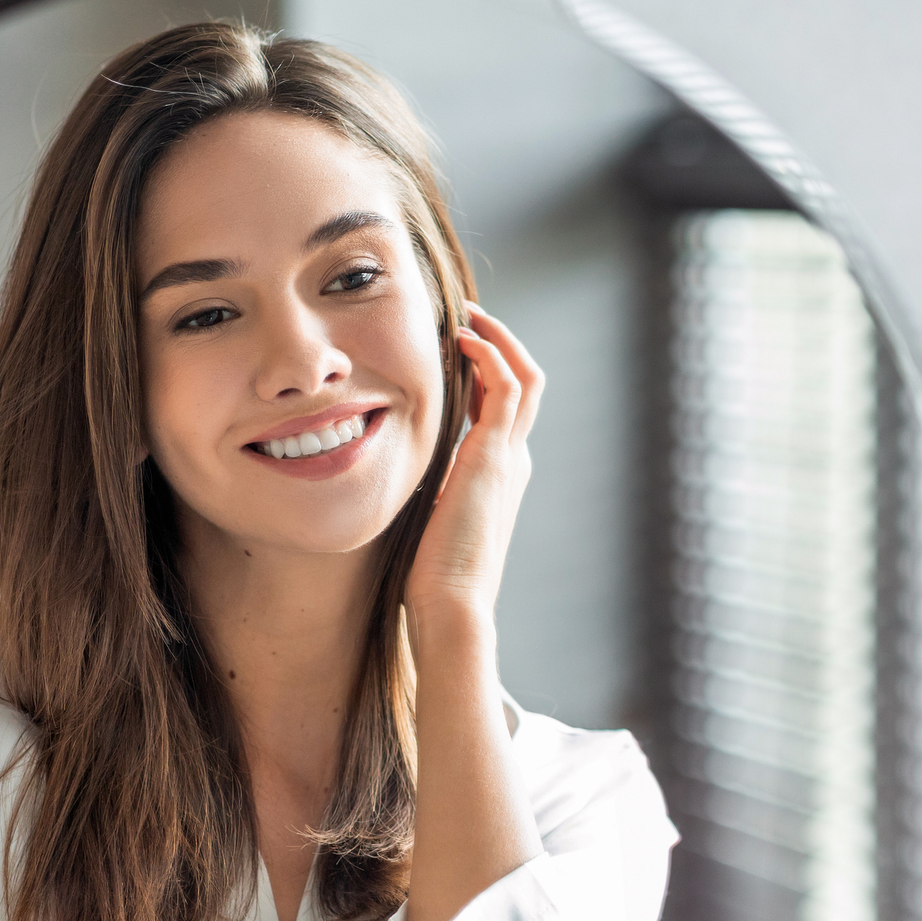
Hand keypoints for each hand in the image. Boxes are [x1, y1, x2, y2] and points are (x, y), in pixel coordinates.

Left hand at [404, 303, 542, 626]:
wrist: (452, 603)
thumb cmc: (432, 576)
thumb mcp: (428, 521)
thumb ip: (424, 493)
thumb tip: (396, 482)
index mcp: (496, 477)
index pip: (500, 411)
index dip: (482, 376)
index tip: (454, 352)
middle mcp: (512, 461)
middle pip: (524, 386)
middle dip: (499, 347)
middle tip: (467, 319)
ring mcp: (509, 456)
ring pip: (525, 377)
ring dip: (499, 340)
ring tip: (468, 317)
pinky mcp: (497, 454)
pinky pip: (507, 386)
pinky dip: (491, 355)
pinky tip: (464, 340)